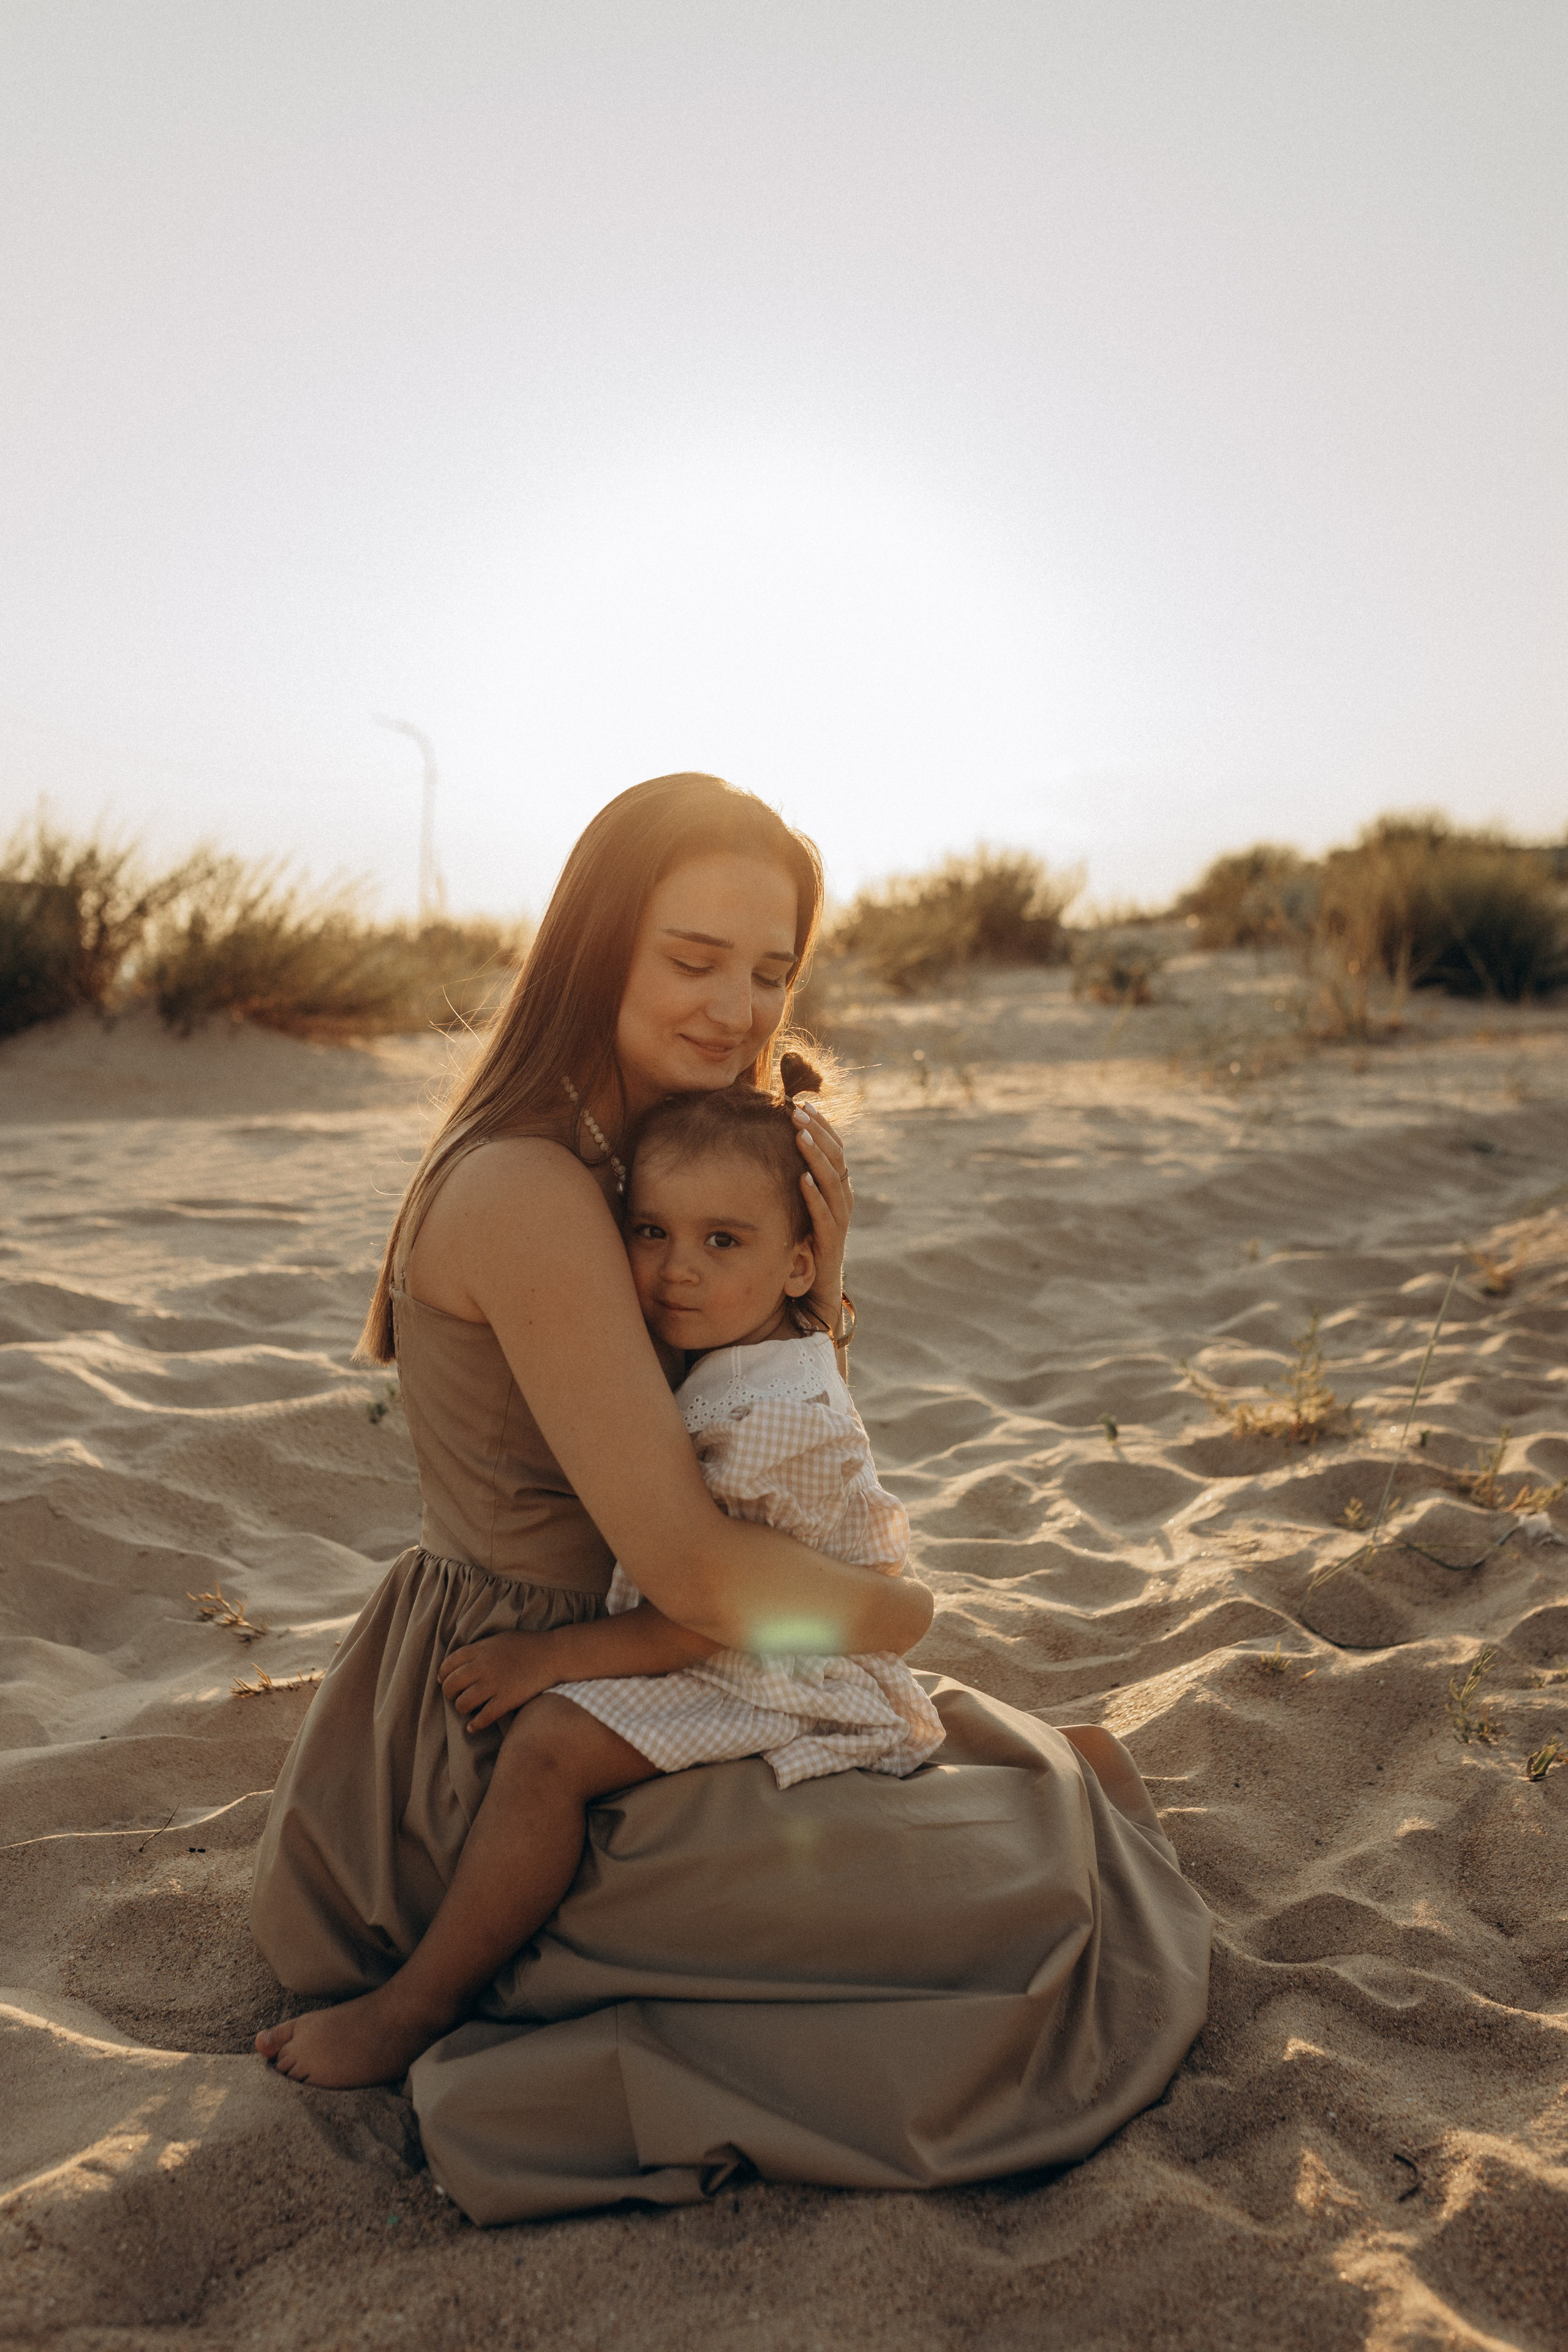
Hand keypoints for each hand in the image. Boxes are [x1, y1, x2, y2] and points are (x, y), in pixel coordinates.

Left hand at [437, 1631, 560, 1732]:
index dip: (444, 1675)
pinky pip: (482, 1718)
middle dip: (450, 1694)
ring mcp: (494, 1684)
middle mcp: (482, 1667)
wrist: (553, 1655)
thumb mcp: (499, 1640)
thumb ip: (479, 1650)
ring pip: (462, 1704)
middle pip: (451, 1685)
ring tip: (469, 1709)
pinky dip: (475, 1725)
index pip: (449, 1664)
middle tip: (457, 1697)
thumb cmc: (527, 1646)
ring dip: (462, 1709)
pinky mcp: (506, 1700)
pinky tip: (473, 1727)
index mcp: (480, 1650)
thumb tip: (461, 1662)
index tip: (445, 1682)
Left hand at [793, 1102, 851, 1329]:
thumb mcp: (785, 1215)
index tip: (801, 1102)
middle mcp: (838, 1207)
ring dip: (817, 1158)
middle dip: (818, 1133)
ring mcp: (836, 1228)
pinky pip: (826, 1220)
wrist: (806, 1305)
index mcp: (830, 1195)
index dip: (820, 1127)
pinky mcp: (829, 1251)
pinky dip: (815, 1198)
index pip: (832, 1151)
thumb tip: (749, 1152)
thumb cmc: (790, 1255)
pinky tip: (802, 1178)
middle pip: (836, 1161)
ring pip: (834, 1185)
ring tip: (800, 1134)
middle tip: (798, 1109)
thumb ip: (778, 1187)